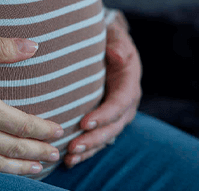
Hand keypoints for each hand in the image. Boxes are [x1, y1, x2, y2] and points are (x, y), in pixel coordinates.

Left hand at [64, 11, 141, 167]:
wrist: (107, 45)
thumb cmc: (109, 39)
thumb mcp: (116, 36)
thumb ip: (118, 44)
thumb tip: (117, 54)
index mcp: (129, 84)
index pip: (119, 103)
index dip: (104, 115)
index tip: (85, 122)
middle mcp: (126, 104)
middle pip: (113, 127)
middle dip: (94, 139)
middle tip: (73, 147)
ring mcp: (116, 115)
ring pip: (105, 137)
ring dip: (88, 149)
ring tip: (69, 158)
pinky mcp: (104, 121)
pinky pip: (97, 139)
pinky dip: (85, 151)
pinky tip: (69, 161)